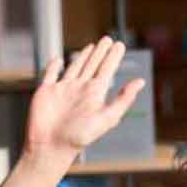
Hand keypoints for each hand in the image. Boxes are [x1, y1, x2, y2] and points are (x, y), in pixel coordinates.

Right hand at [22, 36, 143, 168]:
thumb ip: (123, 100)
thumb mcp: (107, 118)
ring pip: (75, 67)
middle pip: (93, 65)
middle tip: (108, 39)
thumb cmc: (79, 137)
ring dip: (83, 56)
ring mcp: (63, 90)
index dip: (114, 56)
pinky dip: (54, 66)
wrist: (51, 147)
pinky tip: (59, 59)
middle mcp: (80, 89)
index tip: (120, 44)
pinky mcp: (46, 91)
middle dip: (100, 52)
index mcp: (95, 94)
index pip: (107, 69)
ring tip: (91, 46)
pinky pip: (50, 74)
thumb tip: (141, 82)